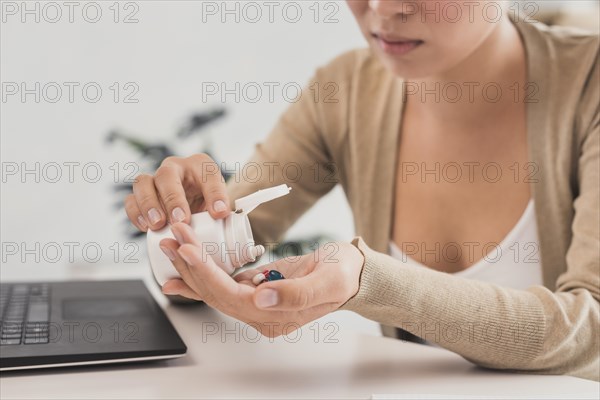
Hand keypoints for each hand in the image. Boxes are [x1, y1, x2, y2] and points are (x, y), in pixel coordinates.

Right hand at [125, 154, 229, 231]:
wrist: (194, 208)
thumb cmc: (208, 202)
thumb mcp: (221, 202)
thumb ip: (221, 205)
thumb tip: (220, 212)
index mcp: (200, 165)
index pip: (207, 172)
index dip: (213, 193)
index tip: (217, 214)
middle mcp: (174, 167)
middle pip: (166, 174)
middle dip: (172, 199)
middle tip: (179, 220)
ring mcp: (154, 180)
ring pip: (142, 183)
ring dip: (148, 204)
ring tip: (158, 224)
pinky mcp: (141, 195)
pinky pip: (131, 200)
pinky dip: (135, 214)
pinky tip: (145, 227)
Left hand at [160, 223, 364, 336]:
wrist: (350, 272)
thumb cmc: (342, 275)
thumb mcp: (328, 281)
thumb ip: (296, 294)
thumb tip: (261, 297)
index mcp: (275, 317)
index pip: (230, 298)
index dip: (206, 274)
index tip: (188, 250)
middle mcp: (260, 315)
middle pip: (214, 294)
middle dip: (190, 266)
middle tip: (171, 239)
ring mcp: (255, 304)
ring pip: (214, 289)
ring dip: (190, 267)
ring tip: (170, 244)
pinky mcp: (254, 290)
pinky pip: (222, 283)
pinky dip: (201, 273)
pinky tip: (183, 264)